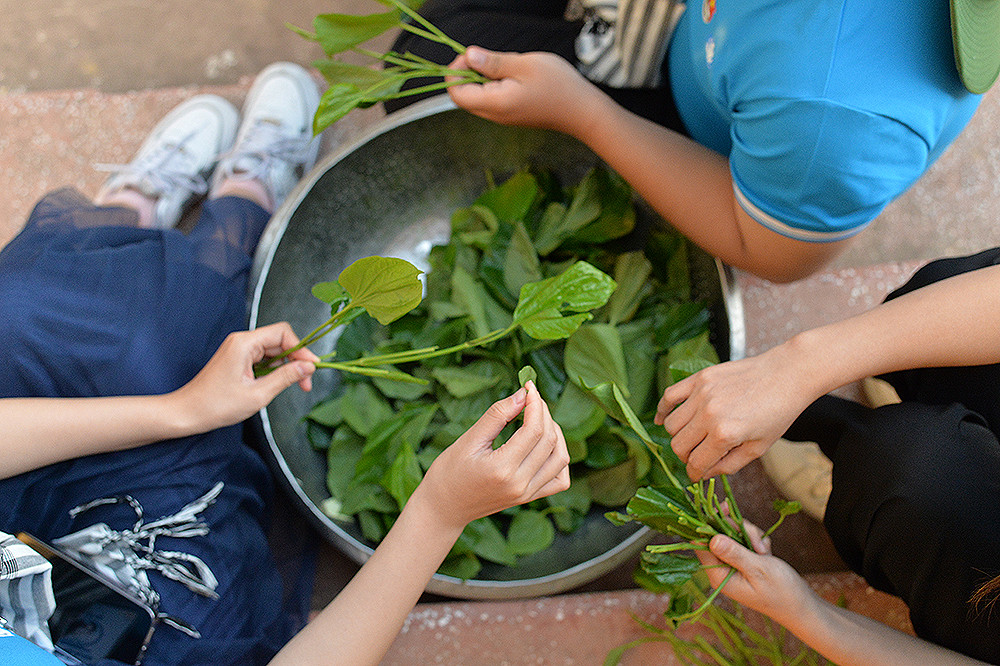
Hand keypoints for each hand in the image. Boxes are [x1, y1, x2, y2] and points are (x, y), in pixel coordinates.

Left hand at [172, 322, 318, 431]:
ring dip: (287, 366)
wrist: (187, 412)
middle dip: (296, 360)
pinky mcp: (238, 359)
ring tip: (295, 385)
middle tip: (306, 382)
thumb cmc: (216, 405)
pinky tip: (278, 384)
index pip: (283, 333)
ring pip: (273, 350)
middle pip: (280, 341)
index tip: (312, 367)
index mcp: (244, 343)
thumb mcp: (258, 394)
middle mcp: (242, 341)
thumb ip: (286, 377)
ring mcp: (239, 349)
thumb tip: (308, 367)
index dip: (301, 348)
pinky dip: (275, 370)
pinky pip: (263, 358)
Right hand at [414, 380, 570, 531]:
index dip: (535, 403)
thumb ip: (497, 415)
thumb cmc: (449, 472)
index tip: (528, 387)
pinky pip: (559, 479)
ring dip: (555, 433)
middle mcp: (520, 484)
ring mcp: (527, 494)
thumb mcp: (469, 439)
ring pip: (560, 458)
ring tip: (538, 418)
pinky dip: (559, 458)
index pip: (533, 429)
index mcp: (502, 469)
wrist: (444, 507)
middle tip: (531, 398)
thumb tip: (522, 394)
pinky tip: (545, 444)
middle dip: (544, 413)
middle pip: (549, 440)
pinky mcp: (530, 497)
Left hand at [446, 46, 603, 135]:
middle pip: (464, 96)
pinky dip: (496, 84)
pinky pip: (492, 99)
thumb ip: (493, 62)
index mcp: (495, 103)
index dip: (455, 72)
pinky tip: (517, 75)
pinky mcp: (511, 115)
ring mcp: (502, 117)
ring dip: (485, 77)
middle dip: (469, 73)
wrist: (582, 112)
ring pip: (478, 96)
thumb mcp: (524, 65)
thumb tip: (468, 56)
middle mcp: (495, 115)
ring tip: (510, 67)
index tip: (471, 56)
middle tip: (490, 57)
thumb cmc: (559, 86)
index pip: (456, 93)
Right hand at [654, 346, 815, 479]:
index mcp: (725, 435)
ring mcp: (702, 394)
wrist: (788, 374)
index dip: (695, 474)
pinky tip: (663, 418)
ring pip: (671, 424)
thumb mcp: (759, 448)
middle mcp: (709, 414)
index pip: (695, 463)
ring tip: (692, 436)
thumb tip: (705, 473)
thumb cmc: (778, 412)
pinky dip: (663, 410)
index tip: (697, 474)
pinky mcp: (700, 378)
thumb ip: (729, 465)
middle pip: (678, 445)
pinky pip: (669, 395)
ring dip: (678, 435)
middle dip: (686, 456)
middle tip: (698, 455)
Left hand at [695, 521, 813, 627]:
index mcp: (719, 575)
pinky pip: (743, 539)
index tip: (723, 508)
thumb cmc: (781, 591)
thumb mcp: (758, 569)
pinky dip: (756, 541)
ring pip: (733, 533)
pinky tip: (767, 552)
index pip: (701, 546)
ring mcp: (732, 563)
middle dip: (739, 531)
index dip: (708, 524)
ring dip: (750, 536)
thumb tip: (712, 539)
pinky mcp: (742, 559)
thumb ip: (734, 553)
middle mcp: (721, 569)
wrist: (801, 605)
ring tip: (765, 551)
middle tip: (758, 543)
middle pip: (718, 535)